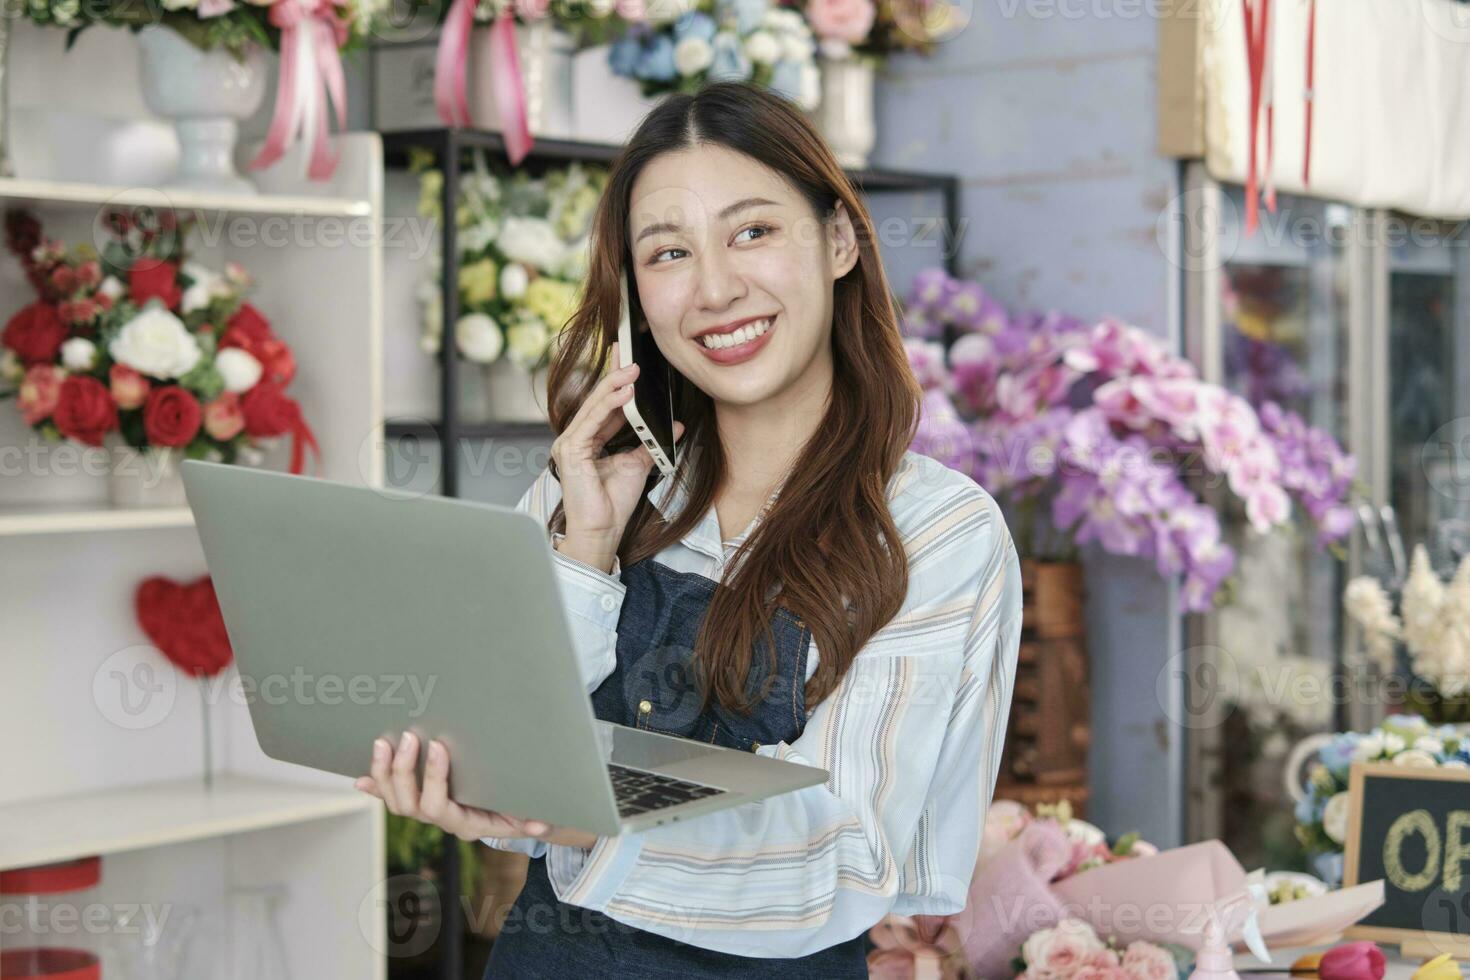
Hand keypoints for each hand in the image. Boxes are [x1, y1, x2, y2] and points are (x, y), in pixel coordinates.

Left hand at [354, 732, 597, 849]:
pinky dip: (376, 788)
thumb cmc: (520, 811)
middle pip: (409, 805)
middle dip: (403, 771)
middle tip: (408, 737)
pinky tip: (360, 778)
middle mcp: (442, 820)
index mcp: (464, 823)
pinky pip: (392, 798)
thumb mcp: (528, 815)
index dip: (434, 778)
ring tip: (382, 744)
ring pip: (396, 801)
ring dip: (384, 774)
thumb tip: (543, 823)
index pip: (438, 805)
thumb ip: (532, 820)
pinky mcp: (420, 801)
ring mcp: (428, 811)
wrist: (512, 821)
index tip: (439, 746)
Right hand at [550, 340, 684, 549]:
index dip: (617, 383)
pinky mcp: (571, 451)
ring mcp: (569, 444)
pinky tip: (624, 393)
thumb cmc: (613, 503)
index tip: (630, 362)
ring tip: (632, 370)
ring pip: (594, 407)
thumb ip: (651, 442)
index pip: (604, 405)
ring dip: (614, 387)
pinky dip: (609, 406)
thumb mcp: (639, 465)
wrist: (602, 531)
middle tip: (632, 356)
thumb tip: (677, 426)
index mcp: (588, 440)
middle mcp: (575, 438)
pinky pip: (592, 422)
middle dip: (615, 377)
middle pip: (597, 401)